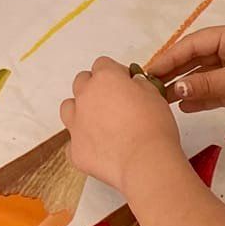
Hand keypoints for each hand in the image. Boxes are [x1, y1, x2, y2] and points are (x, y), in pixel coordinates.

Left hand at [60, 57, 184, 194]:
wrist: (146, 161)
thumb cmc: (153, 127)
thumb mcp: (155, 95)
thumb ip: (139, 84)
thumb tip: (133, 84)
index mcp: (104, 78)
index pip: (102, 64)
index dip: (116, 73)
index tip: (126, 83)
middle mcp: (85, 97)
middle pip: (82, 82)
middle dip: (95, 88)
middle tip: (114, 102)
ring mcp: (76, 123)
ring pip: (69, 108)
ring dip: (81, 111)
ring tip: (100, 123)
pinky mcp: (75, 150)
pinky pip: (72, 143)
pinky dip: (82, 143)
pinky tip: (99, 148)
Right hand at [150, 23, 224, 126]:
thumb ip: (206, 83)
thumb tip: (174, 89)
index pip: (192, 44)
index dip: (169, 56)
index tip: (147, 71)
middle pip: (195, 60)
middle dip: (174, 72)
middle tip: (149, 87)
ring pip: (204, 77)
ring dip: (185, 87)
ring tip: (162, 100)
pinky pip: (216, 93)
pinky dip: (201, 99)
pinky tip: (184, 108)